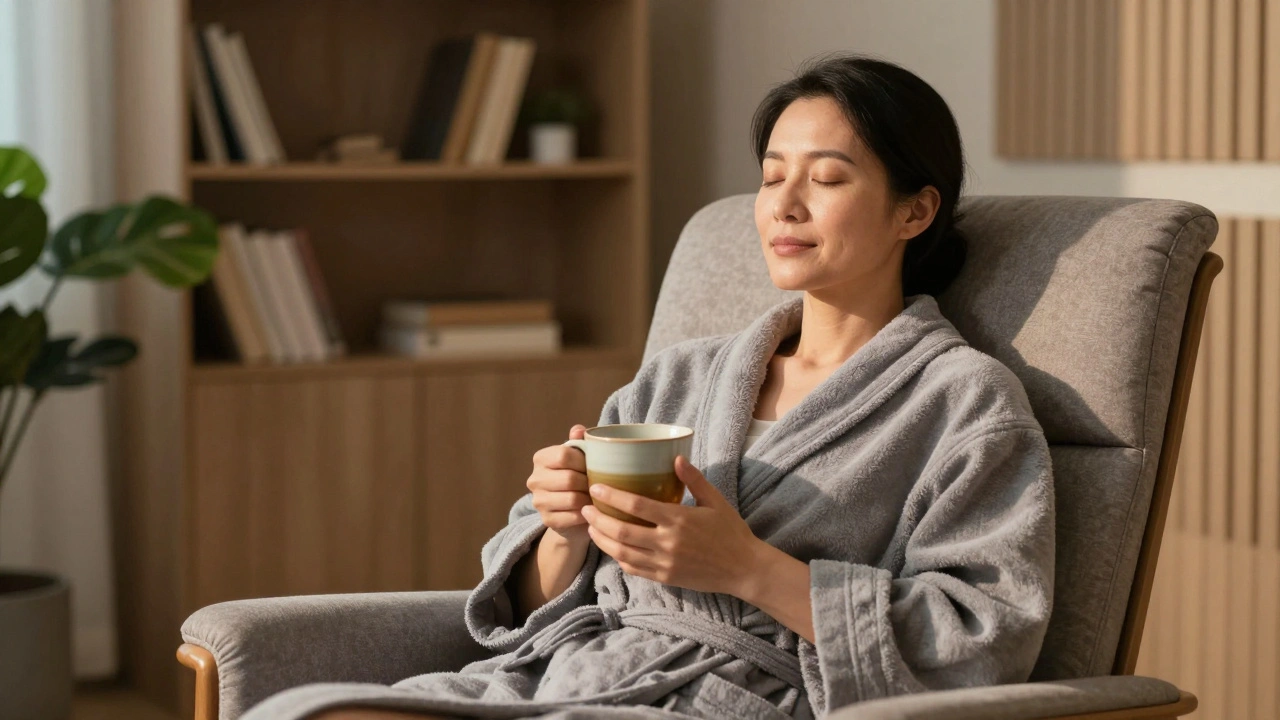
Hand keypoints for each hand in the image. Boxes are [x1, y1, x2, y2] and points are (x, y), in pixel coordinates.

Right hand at [527, 425, 591, 545]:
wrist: (574, 512)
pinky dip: (586, 514)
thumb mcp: (580, 457)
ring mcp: (538, 501)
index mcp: (541, 458)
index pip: (564, 455)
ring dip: (589, 499)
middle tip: (598, 485)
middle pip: (569, 479)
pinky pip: (573, 516)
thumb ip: (579, 442)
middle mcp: (534, 479)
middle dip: (589, 482)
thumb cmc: (579, 477)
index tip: (593, 466)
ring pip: (572, 499)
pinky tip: (590, 510)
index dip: (584, 461)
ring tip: (595, 497)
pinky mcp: (547, 520)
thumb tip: (578, 429)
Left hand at [581, 455, 764, 596]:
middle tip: (585, 508)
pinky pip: (634, 569)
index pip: (637, 507)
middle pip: (622, 531)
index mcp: (679, 520)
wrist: (744, 569)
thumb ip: (694, 480)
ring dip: (603, 540)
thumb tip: (676, 457)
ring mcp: (665, 563)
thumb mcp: (716, 501)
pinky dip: (619, 558)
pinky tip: (612, 548)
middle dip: (599, 519)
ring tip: (591, 527)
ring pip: (623, 553)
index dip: (612, 496)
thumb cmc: (731, 532)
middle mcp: (668, 543)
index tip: (596, 488)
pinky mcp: (666, 578)